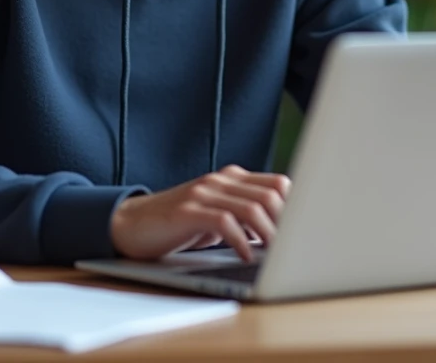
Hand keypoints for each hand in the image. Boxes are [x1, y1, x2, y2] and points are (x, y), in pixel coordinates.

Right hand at [110, 165, 290, 261]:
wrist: (129, 224)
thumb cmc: (178, 226)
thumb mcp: (215, 216)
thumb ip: (244, 216)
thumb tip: (284, 235)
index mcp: (231, 179)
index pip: (278, 184)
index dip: (296, 208)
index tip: (305, 234)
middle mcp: (219, 181)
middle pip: (271, 194)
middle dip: (288, 224)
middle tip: (294, 250)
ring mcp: (202, 194)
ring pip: (252, 207)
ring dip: (269, 235)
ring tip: (275, 256)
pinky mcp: (187, 212)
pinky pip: (224, 222)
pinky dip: (241, 242)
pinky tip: (244, 256)